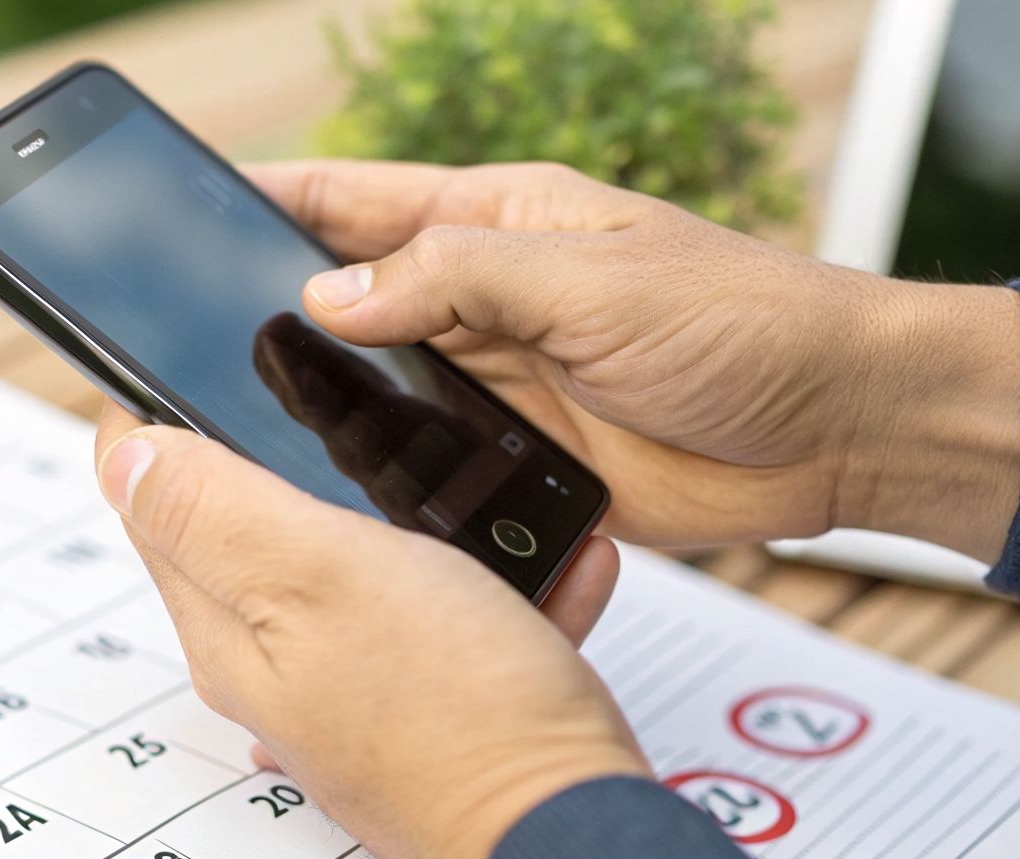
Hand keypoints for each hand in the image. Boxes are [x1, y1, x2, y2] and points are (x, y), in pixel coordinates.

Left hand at [94, 400, 648, 858]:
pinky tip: (550, 573)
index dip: (150, 426)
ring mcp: (358, 691)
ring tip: (480, 491)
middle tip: (346, 403)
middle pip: (255, 533)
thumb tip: (123, 459)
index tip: (169, 363)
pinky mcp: (434, 709)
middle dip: (292, 461)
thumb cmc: (451, 712)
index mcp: (231, 626)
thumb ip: (215, 512)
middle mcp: (281, 667)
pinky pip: (457, 621)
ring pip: (370, 568)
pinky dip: (500, 587)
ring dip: (424, 521)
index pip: (154, 509)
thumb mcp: (318, 573)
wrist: (569, 837)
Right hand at [249, 159, 1019, 561]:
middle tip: (182, 341)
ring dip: (320, 405)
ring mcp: (493, 381)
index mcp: (498, 222)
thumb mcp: (595, 281)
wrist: (838, 432)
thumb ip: (459, 278)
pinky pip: (419, 464)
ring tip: (238, 425)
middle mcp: (483, 300)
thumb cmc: (747, 324)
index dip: (265, 201)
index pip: (352, 201)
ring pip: (370, 388)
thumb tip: (328, 296)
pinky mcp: (513, 458)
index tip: (181, 207)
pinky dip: (376, 476)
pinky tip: (330, 496)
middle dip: (266, 315)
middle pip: (343, 301)